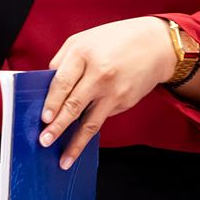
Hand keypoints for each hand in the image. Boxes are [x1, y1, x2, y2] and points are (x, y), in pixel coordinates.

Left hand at [39, 17, 176, 169]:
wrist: (155, 45)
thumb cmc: (116, 39)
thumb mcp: (84, 39)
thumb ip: (63, 60)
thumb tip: (47, 85)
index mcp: (83, 53)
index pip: (61, 83)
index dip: (51, 103)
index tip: (43, 118)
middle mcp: (99, 73)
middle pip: (73, 105)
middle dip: (57, 127)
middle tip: (45, 141)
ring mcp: (114, 91)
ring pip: (90, 122)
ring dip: (75, 143)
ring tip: (63, 159)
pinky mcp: (124, 102)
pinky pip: (102, 117)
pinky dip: (90, 130)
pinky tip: (81, 140)